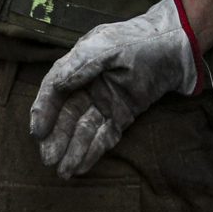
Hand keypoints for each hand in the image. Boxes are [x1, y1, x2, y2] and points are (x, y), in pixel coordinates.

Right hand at [26, 0, 200, 179]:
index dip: (44, 112)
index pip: (54, 92)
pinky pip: (105, 136)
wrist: (175, 46)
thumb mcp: (106, 47)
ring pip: (84, 130)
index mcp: (78, 67)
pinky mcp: (123, 115)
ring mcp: (106, 102)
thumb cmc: (138, 40)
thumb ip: (80, 65)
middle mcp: (88, 87)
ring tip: (65, 171)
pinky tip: (82, 167)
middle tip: (49, 160)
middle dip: (57, 139)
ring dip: (73, 150)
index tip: (38, 133)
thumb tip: (56, 85)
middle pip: (67, 116)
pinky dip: (94, 151)